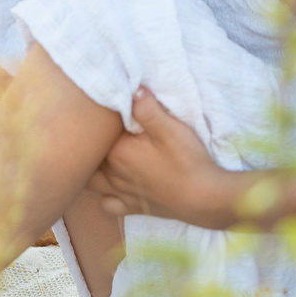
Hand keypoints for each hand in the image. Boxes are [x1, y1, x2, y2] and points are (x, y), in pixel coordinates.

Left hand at [84, 89, 235, 229]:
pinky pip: (107, 204)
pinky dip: (104, 196)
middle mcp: (113, 174)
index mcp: (117, 153)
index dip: (98, 122)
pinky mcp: (133, 208)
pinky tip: (112, 186)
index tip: (107, 110)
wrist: (206, 198)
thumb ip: (147, 107)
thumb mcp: (170, 128)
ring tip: (99, 156)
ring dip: (91, 168)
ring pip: (91, 181)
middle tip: (100, 130)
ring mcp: (121, 193)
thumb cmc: (188, 161)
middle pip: (89, 157)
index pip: (95, 134)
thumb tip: (132, 89)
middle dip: (90, 144)